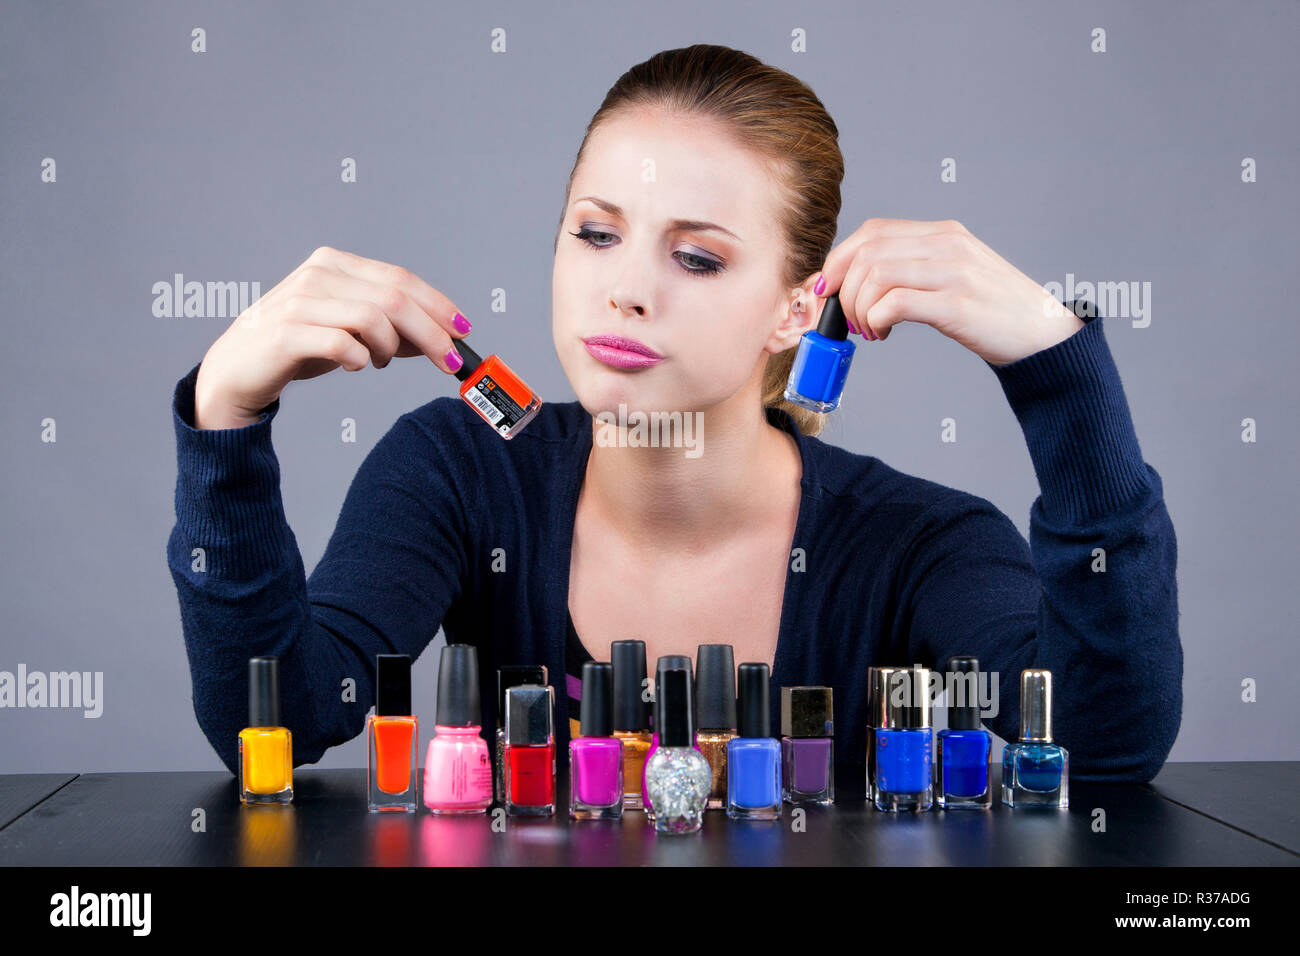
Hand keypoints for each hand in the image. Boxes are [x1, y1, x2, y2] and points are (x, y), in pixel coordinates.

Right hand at [194, 246, 473, 427]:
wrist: (236, 371)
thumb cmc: (296, 348)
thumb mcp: (348, 331)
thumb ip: (389, 329)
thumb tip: (439, 339)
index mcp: (334, 264)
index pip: (400, 279)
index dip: (437, 305)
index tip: (463, 331)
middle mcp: (318, 275)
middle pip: (394, 298)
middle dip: (431, 332)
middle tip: (449, 362)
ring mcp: (299, 302)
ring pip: (374, 318)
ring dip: (391, 348)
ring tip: (381, 362)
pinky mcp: (285, 334)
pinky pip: (344, 344)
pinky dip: (360, 359)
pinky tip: (355, 365)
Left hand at [810, 218, 1083, 366]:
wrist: (1042, 333)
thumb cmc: (992, 311)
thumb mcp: (954, 275)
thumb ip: (916, 268)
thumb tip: (861, 282)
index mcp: (944, 234)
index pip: (874, 231)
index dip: (840, 259)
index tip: (828, 288)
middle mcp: (948, 245)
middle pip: (868, 251)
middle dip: (843, 288)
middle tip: (848, 318)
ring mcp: (954, 272)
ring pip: (876, 275)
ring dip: (859, 308)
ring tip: (868, 330)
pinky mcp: (957, 304)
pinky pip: (896, 303)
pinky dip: (876, 320)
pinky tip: (882, 334)